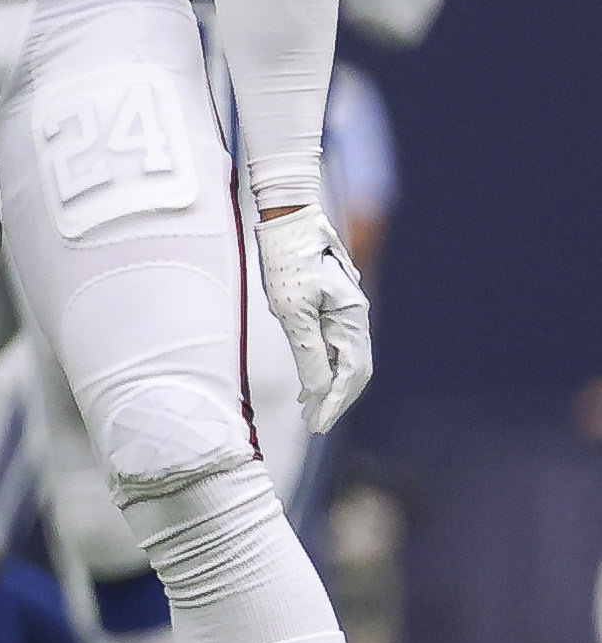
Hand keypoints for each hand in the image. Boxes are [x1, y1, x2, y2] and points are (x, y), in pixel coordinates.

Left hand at [255, 202, 372, 430]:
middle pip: (353, 370)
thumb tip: (317, 389)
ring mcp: (344, 311)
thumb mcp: (291, 307)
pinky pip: (333, 344)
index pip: (351, 373)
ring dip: (328, 385)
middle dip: (334, 399)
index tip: (318, 425)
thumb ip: (308, 350)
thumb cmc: (287, 258)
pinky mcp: (331, 305)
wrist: (288, 217)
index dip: (335, 402)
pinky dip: (323, 365)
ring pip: (344, 359)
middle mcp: (354, 317)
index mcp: (351, 318)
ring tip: (310, 410)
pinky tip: (309, 380)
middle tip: (314, 425)